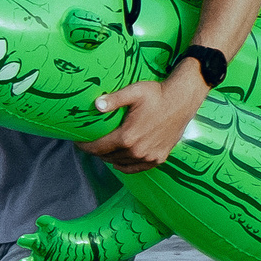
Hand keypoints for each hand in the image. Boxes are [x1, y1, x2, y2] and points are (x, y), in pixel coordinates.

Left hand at [75, 63, 206, 172]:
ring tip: (102, 150)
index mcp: (128, 137)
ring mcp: (149, 157)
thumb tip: (96, 105)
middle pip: (108, 156)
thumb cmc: (158, 94)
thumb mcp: (134, 92)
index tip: (77, 141)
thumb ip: (114, 100)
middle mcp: (137, 151)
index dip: (85, 146)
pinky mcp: (159, 158)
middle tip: (89, 143)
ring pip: (121, 163)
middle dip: (96, 151)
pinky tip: (119, 160)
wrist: (183, 100)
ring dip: (109, 158)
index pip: (98, 147)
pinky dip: (125, 165)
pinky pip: (136, 168)